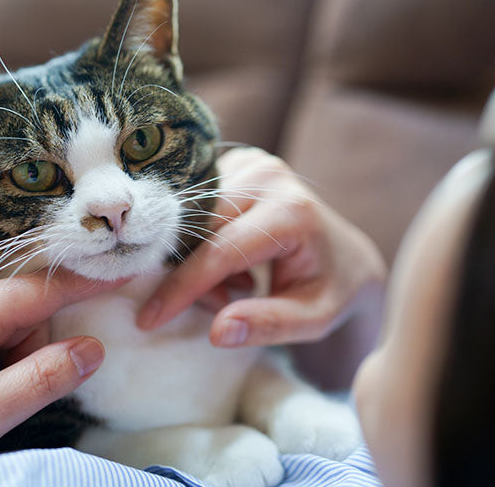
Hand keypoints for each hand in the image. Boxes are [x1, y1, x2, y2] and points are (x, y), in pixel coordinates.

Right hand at [137, 147, 385, 347]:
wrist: (346, 255)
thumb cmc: (330, 291)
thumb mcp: (312, 320)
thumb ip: (268, 325)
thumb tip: (217, 332)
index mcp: (291, 212)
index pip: (221, 251)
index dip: (183, 287)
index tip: (148, 319)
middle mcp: (268, 176)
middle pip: (198, 230)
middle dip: (192, 276)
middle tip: (220, 304)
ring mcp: (250, 163)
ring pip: (190, 218)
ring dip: (196, 259)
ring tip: (237, 284)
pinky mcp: (235, 163)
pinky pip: (193, 207)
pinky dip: (200, 241)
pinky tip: (229, 259)